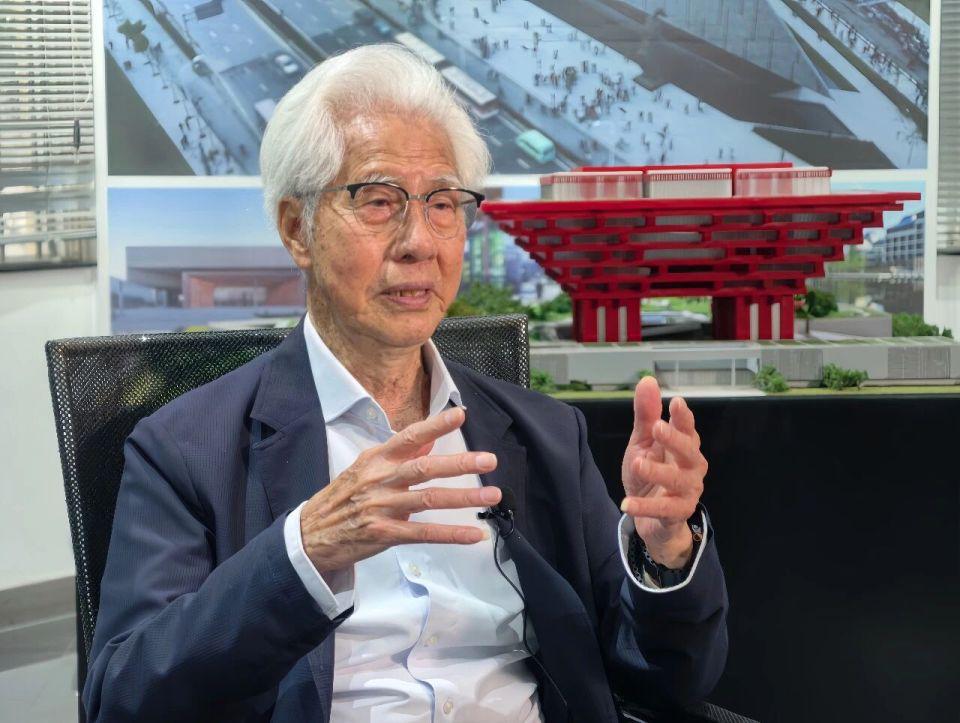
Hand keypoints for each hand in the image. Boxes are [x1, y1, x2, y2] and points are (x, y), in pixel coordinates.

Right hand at [300, 406, 499, 573]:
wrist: (310, 535)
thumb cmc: (342, 499)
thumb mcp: (366, 468)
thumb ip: (399, 456)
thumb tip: (430, 440)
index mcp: (376, 459)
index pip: (409, 437)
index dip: (435, 426)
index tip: (460, 415)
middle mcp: (380, 480)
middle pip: (425, 468)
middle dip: (459, 463)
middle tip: (489, 459)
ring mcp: (381, 507)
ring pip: (429, 499)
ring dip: (464, 497)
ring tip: (491, 495)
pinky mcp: (384, 534)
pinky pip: (424, 534)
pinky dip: (451, 534)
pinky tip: (474, 534)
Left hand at [620, 377, 706, 568]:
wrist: (648, 516)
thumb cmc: (649, 473)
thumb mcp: (642, 443)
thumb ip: (646, 415)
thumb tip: (648, 380)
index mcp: (684, 446)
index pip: (687, 428)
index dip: (683, 417)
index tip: (676, 403)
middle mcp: (691, 467)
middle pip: (689, 451)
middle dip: (675, 439)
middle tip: (658, 427)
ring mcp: (688, 491)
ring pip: (678, 480)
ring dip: (658, 472)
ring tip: (638, 464)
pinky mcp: (678, 513)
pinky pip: (663, 510)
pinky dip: (645, 507)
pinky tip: (626, 503)